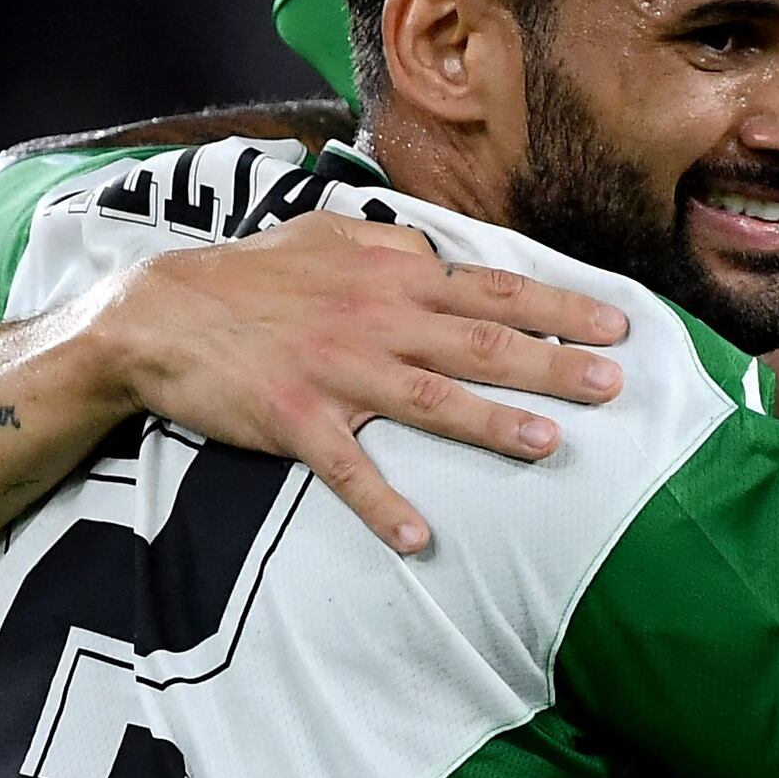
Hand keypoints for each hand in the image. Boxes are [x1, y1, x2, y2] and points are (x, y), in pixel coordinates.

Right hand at [84, 218, 627, 555]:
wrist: (159, 315)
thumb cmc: (249, 277)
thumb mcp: (324, 237)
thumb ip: (389, 243)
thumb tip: (440, 251)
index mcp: (391, 276)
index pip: (494, 289)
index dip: (561, 306)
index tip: (619, 325)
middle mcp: (376, 320)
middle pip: (481, 343)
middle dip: (553, 363)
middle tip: (614, 386)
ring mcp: (336, 372)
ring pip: (431, 400)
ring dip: (493, 424)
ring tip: (550, 444)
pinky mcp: (295, 420)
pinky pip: (348, 470)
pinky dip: (383, 506)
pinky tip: (421, 540)